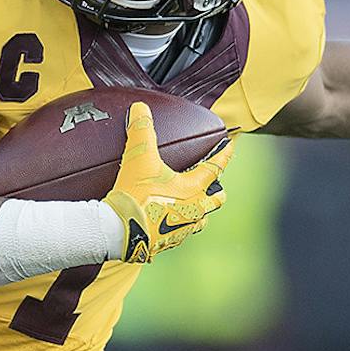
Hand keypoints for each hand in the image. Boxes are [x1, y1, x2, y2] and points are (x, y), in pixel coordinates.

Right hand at [103, 102, 234, 263]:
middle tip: (212, 183)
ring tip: (191, 203)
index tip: (231, 146)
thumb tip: (140, 108)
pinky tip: (168, 220)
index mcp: (192, 189)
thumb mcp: (138, 158)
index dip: (224, 155)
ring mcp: (182, 229)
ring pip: (201, 219)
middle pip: (216, 199)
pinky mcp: (167, 242)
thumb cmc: (134, 196)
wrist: (118, 231)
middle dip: (216, 190)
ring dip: (199, 209)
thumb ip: (142, 131)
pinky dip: (178, 224)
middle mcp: (193, 210)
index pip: (215, 168)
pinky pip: (181, 233)